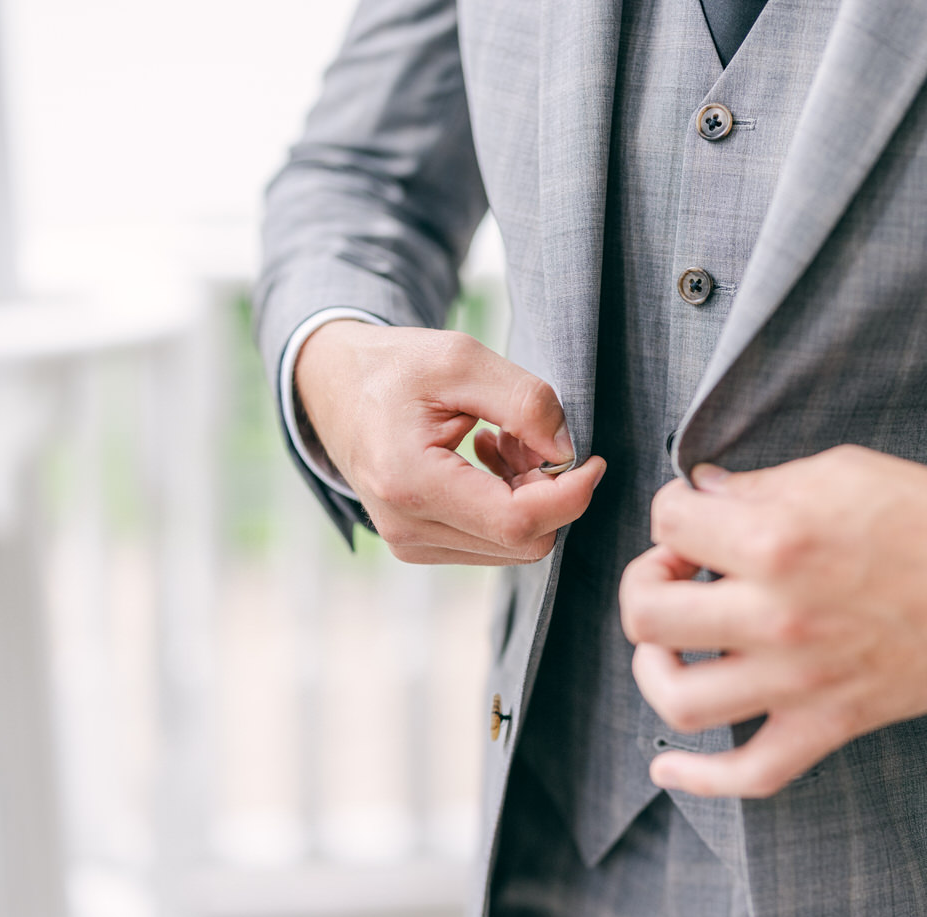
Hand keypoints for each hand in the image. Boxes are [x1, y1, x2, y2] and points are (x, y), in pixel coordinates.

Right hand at [295, 319, 605, 563]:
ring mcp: (411, 545)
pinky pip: (492, 542)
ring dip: (528, 495)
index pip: (517, 522)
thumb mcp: (461, 359)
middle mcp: (408, 528)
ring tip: (501, 439)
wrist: (333, 386)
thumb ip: (525, 402)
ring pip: (513, 545)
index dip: (570, 495)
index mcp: (410, 482)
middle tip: (531, 434)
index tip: (593, 459)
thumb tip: (568, 453)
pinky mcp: (419, 547)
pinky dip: (509, 504)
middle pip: (524, 541)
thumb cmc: (394, 367)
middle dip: (548, 491)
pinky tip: (488, 459)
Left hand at [619, 445, 926, 797]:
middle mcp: (775, 616)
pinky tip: (667, 766)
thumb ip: (760, 485)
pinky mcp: (827, 725)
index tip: (697, 518)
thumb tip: (703, 492)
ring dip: (654, 667)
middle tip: (678, 570)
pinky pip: (748, 774)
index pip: (669, 523)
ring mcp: (799, 681)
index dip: (673, 512)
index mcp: (776, 540)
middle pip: (648, 614)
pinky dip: (698, 780)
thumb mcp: (842, 470)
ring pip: (679, 699)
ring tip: (671, 643)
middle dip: (646, 581)